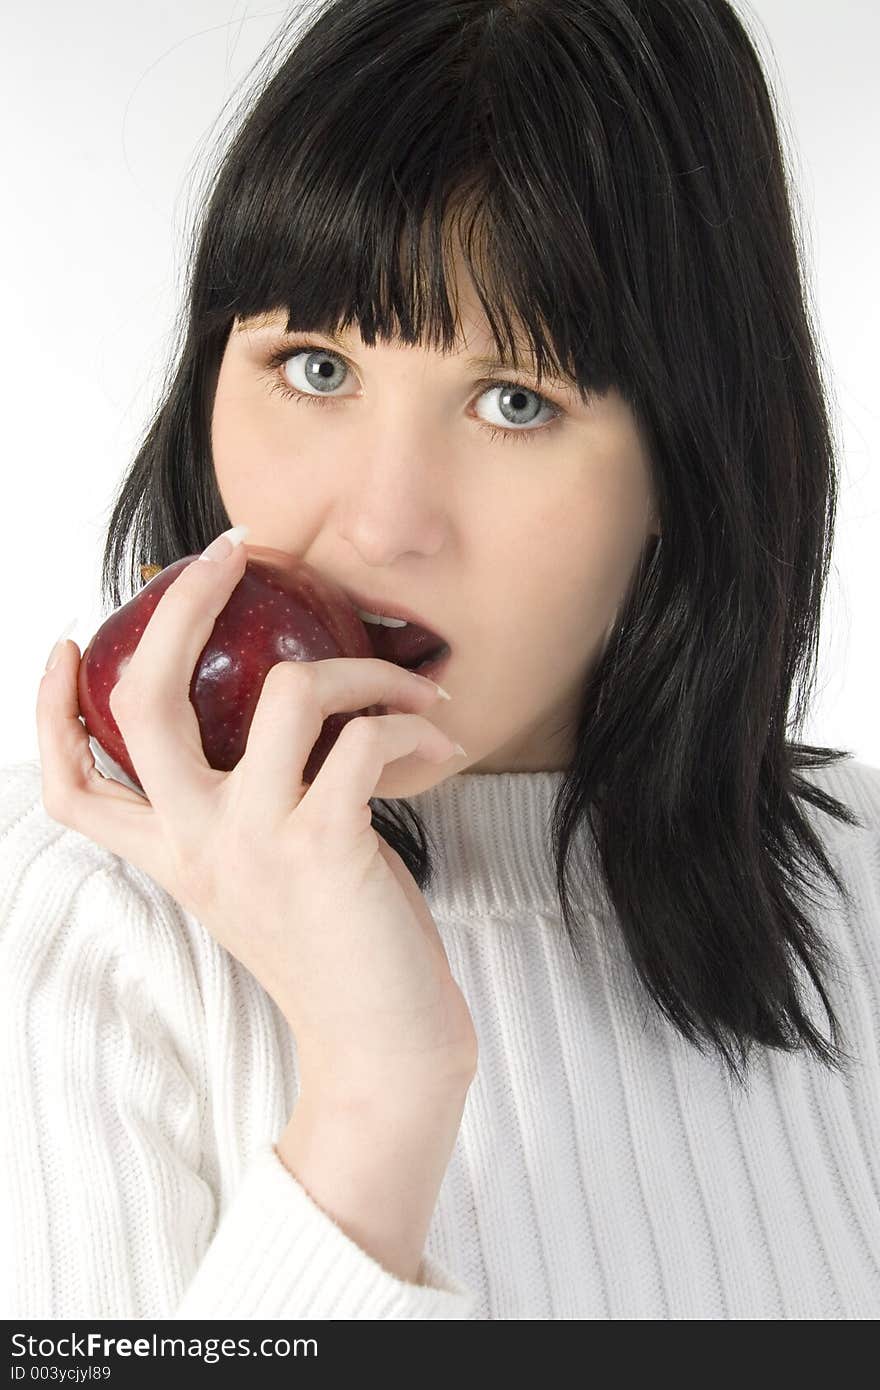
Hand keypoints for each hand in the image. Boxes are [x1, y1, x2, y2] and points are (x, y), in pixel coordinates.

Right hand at [36, 541, 477, 1098]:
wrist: (381, 1049)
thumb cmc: (336, 951)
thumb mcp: (264, 877)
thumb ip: (247, 808)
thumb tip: (288, 709)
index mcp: (175, 855)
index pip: (74, 788)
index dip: (51, 711)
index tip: (69, 647)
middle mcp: (198, 844)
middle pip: (146, 702)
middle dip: (180, 606)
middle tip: (225, 553)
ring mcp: (255, 842)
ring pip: (284, 689)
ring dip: (363, 667)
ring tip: (409, 685)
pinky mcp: (324, 845)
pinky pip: (364, 736)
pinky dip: (408, 720)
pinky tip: (439, 738)